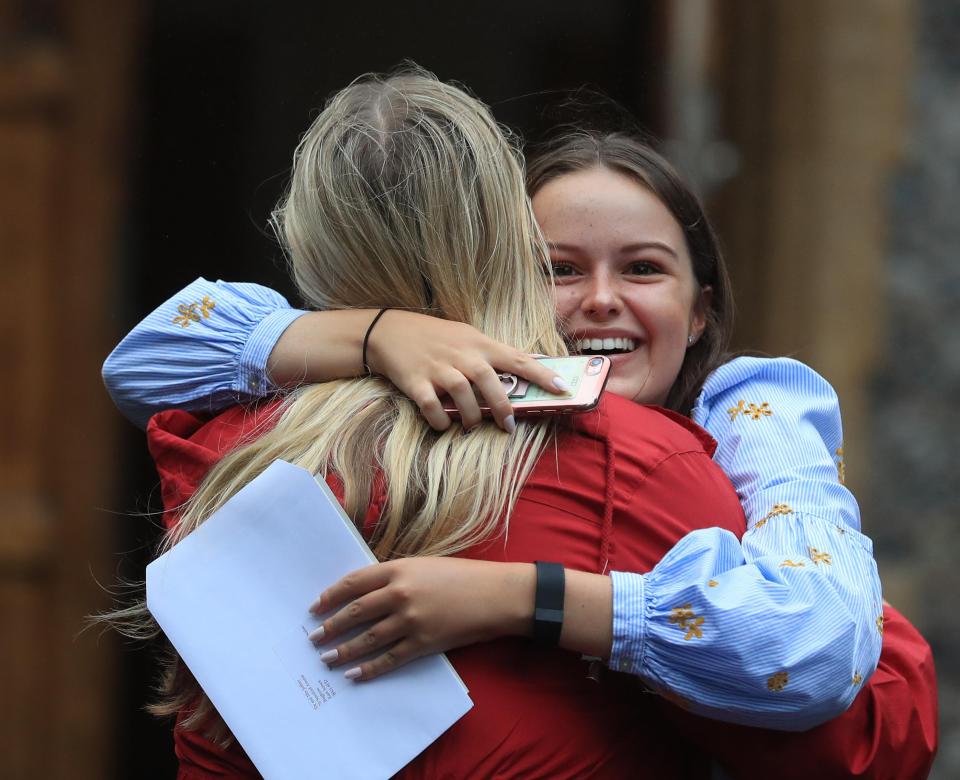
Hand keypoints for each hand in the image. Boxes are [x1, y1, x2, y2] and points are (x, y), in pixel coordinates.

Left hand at [307, 558, 533, 680]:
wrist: (495, 596)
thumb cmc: (461, 576)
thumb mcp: (424, 566)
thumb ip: (395, 576)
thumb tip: (365, 592)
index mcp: (398, 569)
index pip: (353, 583)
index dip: (330, 596)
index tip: (315, 607)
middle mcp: (400, 594)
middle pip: (355, 612)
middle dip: (330, 627)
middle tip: (314, 638)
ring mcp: (411, 621)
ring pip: (367, 639)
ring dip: (343, 651)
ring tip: (327, 659)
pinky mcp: (423, 643)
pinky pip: (389, 659)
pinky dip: (369, 668)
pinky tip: (355, 674)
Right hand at [366, 311, 568, 431]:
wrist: (388, 330)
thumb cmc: (435, 336)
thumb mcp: (467, 336)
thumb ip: (492, 353)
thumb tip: (526, 365)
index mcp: (479, 343)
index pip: (517, 358)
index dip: (541, 374)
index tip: (562, 388)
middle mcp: (461, 355)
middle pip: (489, 381)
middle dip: (503, 407)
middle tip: (509, 425)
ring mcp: (437, 368)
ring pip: (462, 395)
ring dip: (472, 417)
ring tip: (474, 426)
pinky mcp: (415, 382)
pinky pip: (431, 407)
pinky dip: (440, 420)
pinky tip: (444, 424)